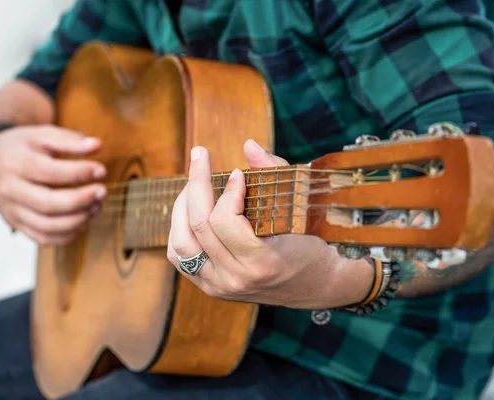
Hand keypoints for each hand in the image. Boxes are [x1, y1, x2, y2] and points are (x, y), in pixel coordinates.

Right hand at [0, 125, 106, 244]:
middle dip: (80, 200)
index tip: (101, 170)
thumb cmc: (23, 147)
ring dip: (78, 220)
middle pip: (47, 204)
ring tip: (96, 206)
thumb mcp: (41, 135)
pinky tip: (83, 220)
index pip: (48, 172)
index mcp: (15, 163)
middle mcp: (10, 190)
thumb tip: (97, 145)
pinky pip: (44, 238)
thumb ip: (68, 140)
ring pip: (47, 226)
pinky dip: (68, 235)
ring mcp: (12, 211)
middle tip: (102, 192)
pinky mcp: (17, 225)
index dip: (77, 173)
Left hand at [167, 140, 371, 308]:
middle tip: (201, 156)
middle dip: (196, 184)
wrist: (313, 284)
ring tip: (193, 184)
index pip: (226, 222)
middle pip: (200, 226)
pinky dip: (179, 229)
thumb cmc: (308, 242)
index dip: (228, 191)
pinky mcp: (210, 287)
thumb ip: (274, 172)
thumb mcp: (298, 208)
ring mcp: (220, 286)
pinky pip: (179, 257)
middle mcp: (236, 278)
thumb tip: (248, 145)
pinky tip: (189, 210)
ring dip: (182, 206)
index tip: (238, 173)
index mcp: (262, 261)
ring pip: (181, 243)